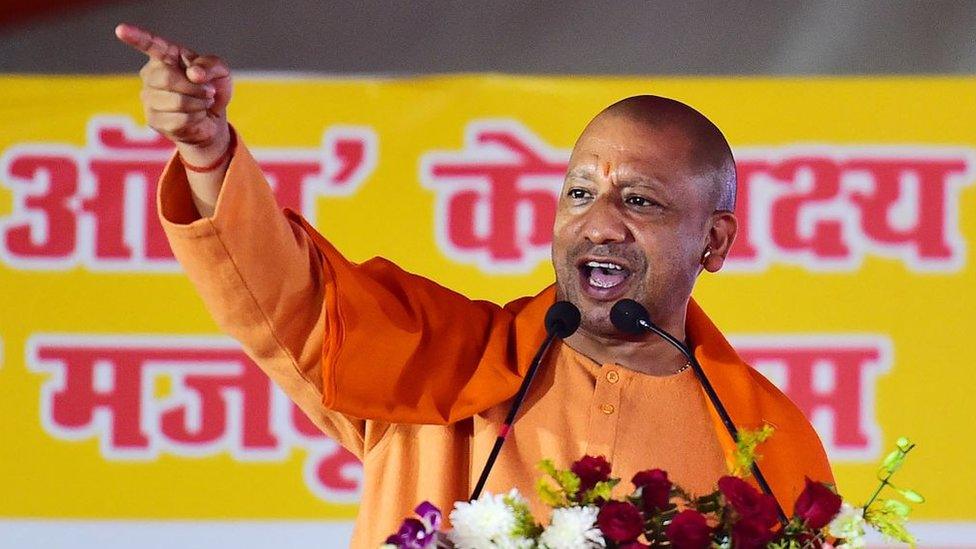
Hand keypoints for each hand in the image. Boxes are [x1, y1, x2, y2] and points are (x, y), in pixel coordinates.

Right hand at [115, 23, 232, 165]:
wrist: (212, 119)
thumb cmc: (212, 88)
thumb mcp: (220, 72)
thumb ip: (210, 66)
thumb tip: (194, 74)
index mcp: (166, 56)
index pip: (150, 44)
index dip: (136, 37)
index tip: (121, 30)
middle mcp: (151, 75)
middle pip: (167, 78)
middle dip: (195, 88)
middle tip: (209, 92)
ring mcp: (149, 98)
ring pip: (175, 101)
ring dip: (198, 104)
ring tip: (203, 103)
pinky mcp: (153, 119)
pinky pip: (179, 119)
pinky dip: (196, 118)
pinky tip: (196, 116)